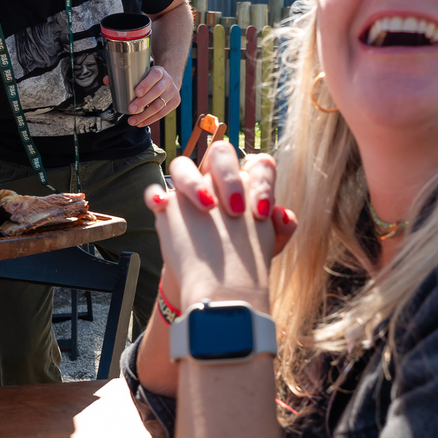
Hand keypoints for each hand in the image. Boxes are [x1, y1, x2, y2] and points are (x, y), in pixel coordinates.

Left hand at [116, 65, 179, 126]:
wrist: (168, 80)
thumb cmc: (150, 77)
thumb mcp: (140, 73)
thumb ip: (123, 76)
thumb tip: (107, 80)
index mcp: (159, 71)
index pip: (154, 76)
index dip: (146, 84)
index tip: (136, 93)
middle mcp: (168, 81)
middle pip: (156, 93)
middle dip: (143, 103)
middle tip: (131, 110)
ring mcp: (172, 92)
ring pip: (159, 105)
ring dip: (145, 115)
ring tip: (133, 120)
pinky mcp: (175, 102)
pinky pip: (162, 113)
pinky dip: (151, 119)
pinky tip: (141, 122)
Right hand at [143, 142, 295, 312]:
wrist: (216, 283)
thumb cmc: (242, 257)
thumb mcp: (266, 248)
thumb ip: (280, 230)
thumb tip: (283, 215)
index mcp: (246, 184)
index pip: (257, 164)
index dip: (262, 183)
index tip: (261, 213)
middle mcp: (215, 182)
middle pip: (220, 154)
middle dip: (229, 178)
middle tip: (235, 211)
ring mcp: (189, 193)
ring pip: (182, 166)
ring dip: (193, 183)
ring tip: (206, 207)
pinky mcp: (167, 210)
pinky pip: (154, 193)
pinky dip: (155, 195)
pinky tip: (161, 205)